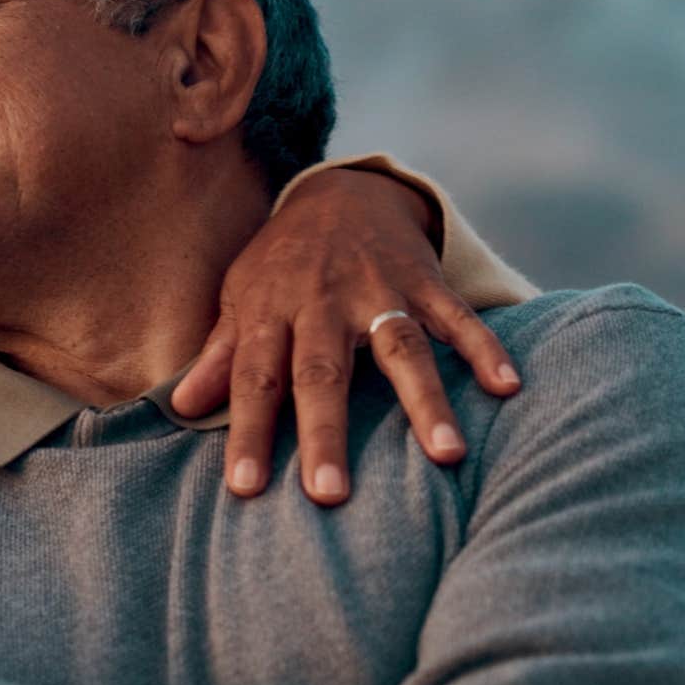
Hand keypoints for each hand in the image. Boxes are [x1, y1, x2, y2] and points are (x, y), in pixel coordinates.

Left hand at [171, 168, 520, 504]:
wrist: (340, 190)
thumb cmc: (282, 262)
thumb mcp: (240, 296)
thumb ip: (218, 354)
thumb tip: (178, 407)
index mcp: (271, 311)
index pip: (254, 379)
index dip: (248, 433)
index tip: (245, 489)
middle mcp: (323, 301)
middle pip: (322, 373)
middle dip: (325, 433)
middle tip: (329, 494)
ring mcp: (379, 289)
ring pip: (401, 348)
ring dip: (425, 401)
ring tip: (446, 456)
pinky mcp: (425, 280)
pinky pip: (458, 316)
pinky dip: (485, 348)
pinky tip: (507, 387)